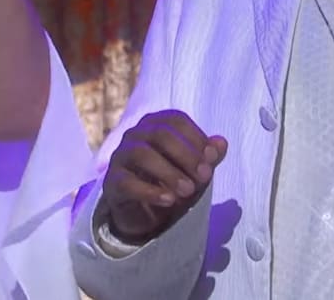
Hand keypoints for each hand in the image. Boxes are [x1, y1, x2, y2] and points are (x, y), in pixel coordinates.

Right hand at [102, 110, 227, 241]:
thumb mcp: (194, 171)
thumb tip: (221, 143)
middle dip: (186, 155)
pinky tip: (169, 200)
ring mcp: (120, 157)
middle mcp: (135, 135)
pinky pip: (127, 182)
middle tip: (205, 176)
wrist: (143, 213)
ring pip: (141, 154)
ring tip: (189, 191)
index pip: (175, 120)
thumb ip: (207, 157)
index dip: (196, 137)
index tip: (212, 158)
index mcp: (155, 125)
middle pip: (159, 134)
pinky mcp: (112, 182)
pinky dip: (150, 191)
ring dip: (169, 172)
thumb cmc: (171, 182)